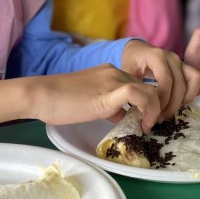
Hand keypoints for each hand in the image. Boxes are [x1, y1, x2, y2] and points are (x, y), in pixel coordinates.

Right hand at [27, 64, 162, 130]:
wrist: (41, 95)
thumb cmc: (59, 101)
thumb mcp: (90, 102)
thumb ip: (109, 107)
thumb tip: (123, 117)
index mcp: (110, 72)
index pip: (140, 84)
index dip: (149, 103)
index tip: (147, 120)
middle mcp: (115, 72)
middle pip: (150, 86)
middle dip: (158, 107)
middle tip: (152, 125)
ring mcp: (112, 80)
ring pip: (151, 89)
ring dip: (156, 110)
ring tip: (149, 127)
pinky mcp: (107, 93)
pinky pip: (138, 95)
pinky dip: (148, 110)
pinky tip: (143, 125)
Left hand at [120, 39, 199, 126]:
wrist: (137, 51)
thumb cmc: (131, 63)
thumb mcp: (127, 74)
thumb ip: (133, 89)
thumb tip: (140, 110)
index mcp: (156, 56)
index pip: (166, 80)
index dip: (163, 100)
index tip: (154, 112)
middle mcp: (172, 57)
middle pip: (180, 84)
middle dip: (172, 105)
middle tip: (161, 117)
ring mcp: (181, 61)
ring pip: (195, 80)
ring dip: (186, 98)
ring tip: (172, 109)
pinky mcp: (187, 67)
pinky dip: (195, 91)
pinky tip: (181, 101)